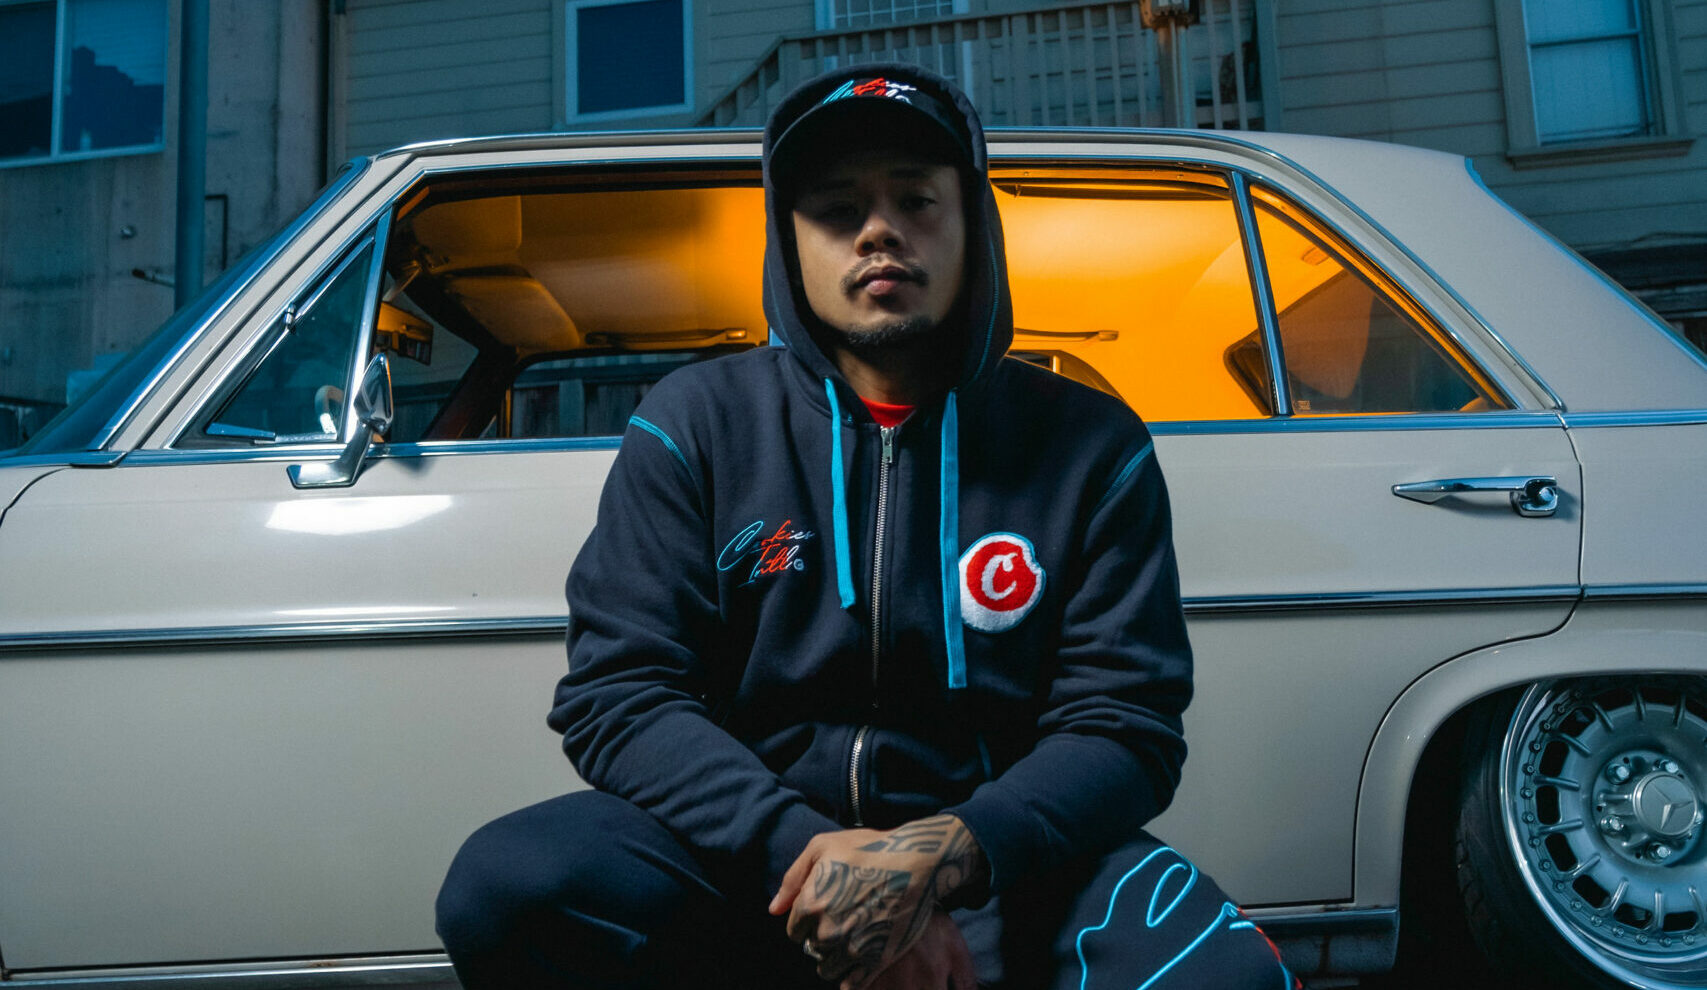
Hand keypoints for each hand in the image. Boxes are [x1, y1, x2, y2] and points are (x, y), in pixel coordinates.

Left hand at [769, 814, 984, 989]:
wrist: (917, 860)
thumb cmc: (868, 848)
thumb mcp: (822, 847)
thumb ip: (793, 879)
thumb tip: (773, 909)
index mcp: (811, 903)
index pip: (794, 931)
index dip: (808, 921)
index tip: (826, 910)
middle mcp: (828, 930)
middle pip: (813, 948)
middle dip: (823, 937)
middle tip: (844, 919)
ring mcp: (853, 948)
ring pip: (828, 969)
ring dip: (836, 957)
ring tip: (853, 937)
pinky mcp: (877, 960)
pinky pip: (852, 984)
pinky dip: (852, 976)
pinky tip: (861, 957)